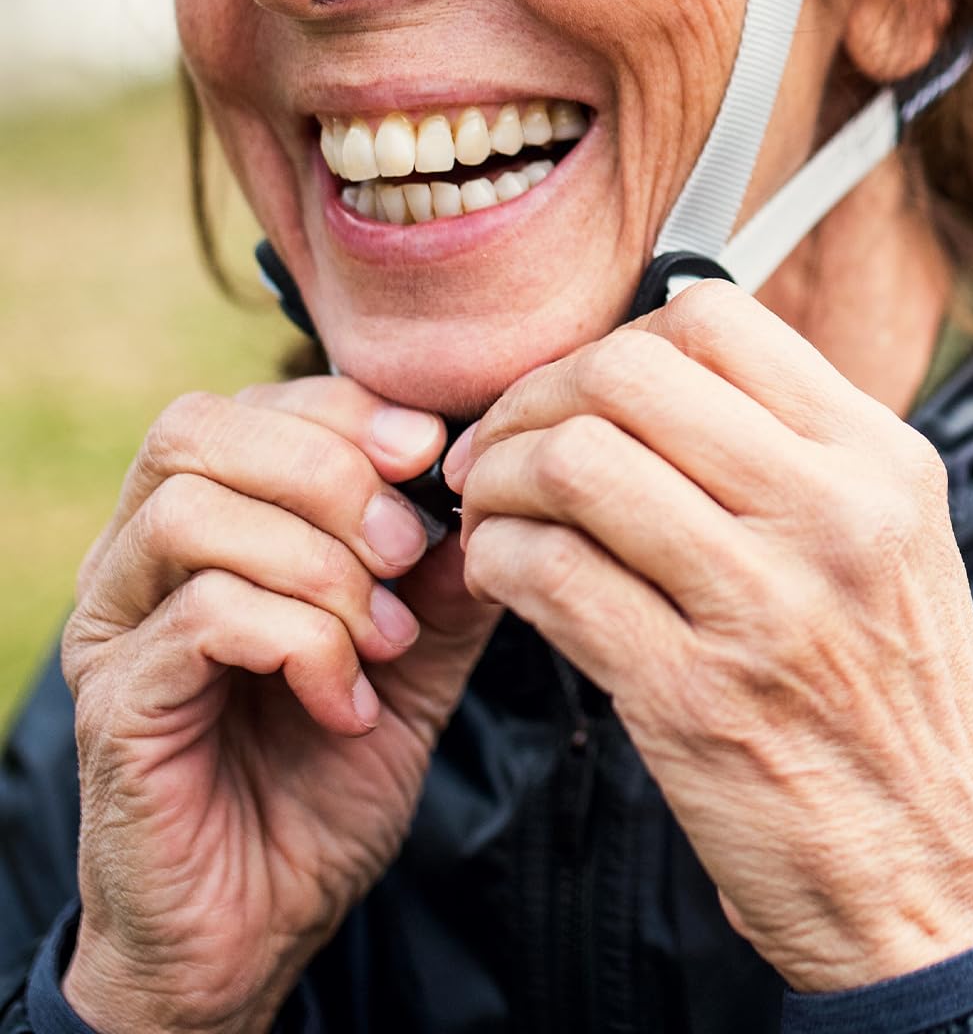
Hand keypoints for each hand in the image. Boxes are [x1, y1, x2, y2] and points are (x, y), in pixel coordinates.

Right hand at [59, 380, 500, 1033]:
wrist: (263, 925)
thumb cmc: (328, 777)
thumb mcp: (418, 656)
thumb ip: (447, 571)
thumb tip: (502, 482)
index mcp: (207, 524)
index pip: (255, 402)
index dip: (350, 412)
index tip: (434, 459)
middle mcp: (137, 561)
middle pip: (200, 429)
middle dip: (332, 474)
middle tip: (410, 554)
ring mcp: (116, 631)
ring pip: (193, 512)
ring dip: (319, 563)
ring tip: (383, 637)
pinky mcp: (117, 707)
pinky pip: (203, 616)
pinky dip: (302, 643)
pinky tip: (349, 701)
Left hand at [448, 281, 972, 994]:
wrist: (940, 879)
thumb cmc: (896, 707)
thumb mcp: (892, 542)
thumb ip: (796, 452)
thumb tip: (655, 378)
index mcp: (882, 458)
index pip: (715, 318)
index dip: (615, 340)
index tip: (578, 394)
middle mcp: (834, 510)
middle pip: (630, 374)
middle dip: (535, 400)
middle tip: (502, 449)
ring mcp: (765, 601)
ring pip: (577, 463)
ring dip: (500, 480)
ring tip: (493, 514)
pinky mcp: (694, 696)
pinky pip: (550, 576)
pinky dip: (497, 561)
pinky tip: (502, 577)